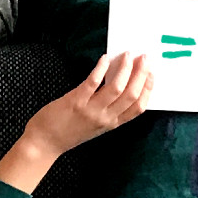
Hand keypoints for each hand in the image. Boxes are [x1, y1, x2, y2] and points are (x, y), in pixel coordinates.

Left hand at [0, 52, 152, 193]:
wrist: (45, 142)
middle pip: (131, 95)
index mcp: (112, 123)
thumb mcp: (96, 125)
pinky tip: (105, 59)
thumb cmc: (69, 131)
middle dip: (141, 74)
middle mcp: (105, 118)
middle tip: (144, 57)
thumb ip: (109, 109)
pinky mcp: (76, 101)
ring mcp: (91, 110)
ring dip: (125, 69)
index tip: (152, 73)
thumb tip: (120, 83)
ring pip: (116, 88)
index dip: (148, 88)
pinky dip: (101, 69)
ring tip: (127, 55)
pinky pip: (93, 82)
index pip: (139, 107)